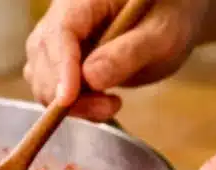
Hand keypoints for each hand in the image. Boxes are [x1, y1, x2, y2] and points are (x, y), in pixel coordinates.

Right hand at [23, 0, 209, 120]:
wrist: (172, 16)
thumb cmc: (172, 14)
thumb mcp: (162, 33)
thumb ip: (129, 53)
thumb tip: (91, 78)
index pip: (60, 33)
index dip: (60, 67)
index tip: (68, 99)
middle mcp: (62, 16)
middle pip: (43, 58)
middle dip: (65, 91)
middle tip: (110, 107)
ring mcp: (58, 40)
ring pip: (42, 77)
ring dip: (69, 102)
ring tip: (110, 106)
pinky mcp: (61, 61)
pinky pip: (51, 86)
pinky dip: (71, 104)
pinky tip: (99, 104)